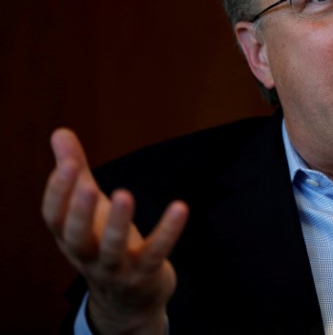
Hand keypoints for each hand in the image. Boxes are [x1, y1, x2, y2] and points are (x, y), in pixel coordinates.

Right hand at [42, 128, 188, 333]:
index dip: (57, 193)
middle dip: (80, 212)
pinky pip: (156, 252)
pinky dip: (168, 231)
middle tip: (88, 185)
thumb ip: (76, 172)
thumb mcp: (89, 208)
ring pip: (112, 250)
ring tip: (125, 194)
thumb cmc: (103, 241)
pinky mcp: (146, 273)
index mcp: (70, 238)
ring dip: (118, 223)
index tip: (67, 165)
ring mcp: (116, 268)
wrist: (128, 299)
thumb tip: (59, 132)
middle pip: (77, 238)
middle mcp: (88, 256)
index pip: (54, 218)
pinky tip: (180, 207)